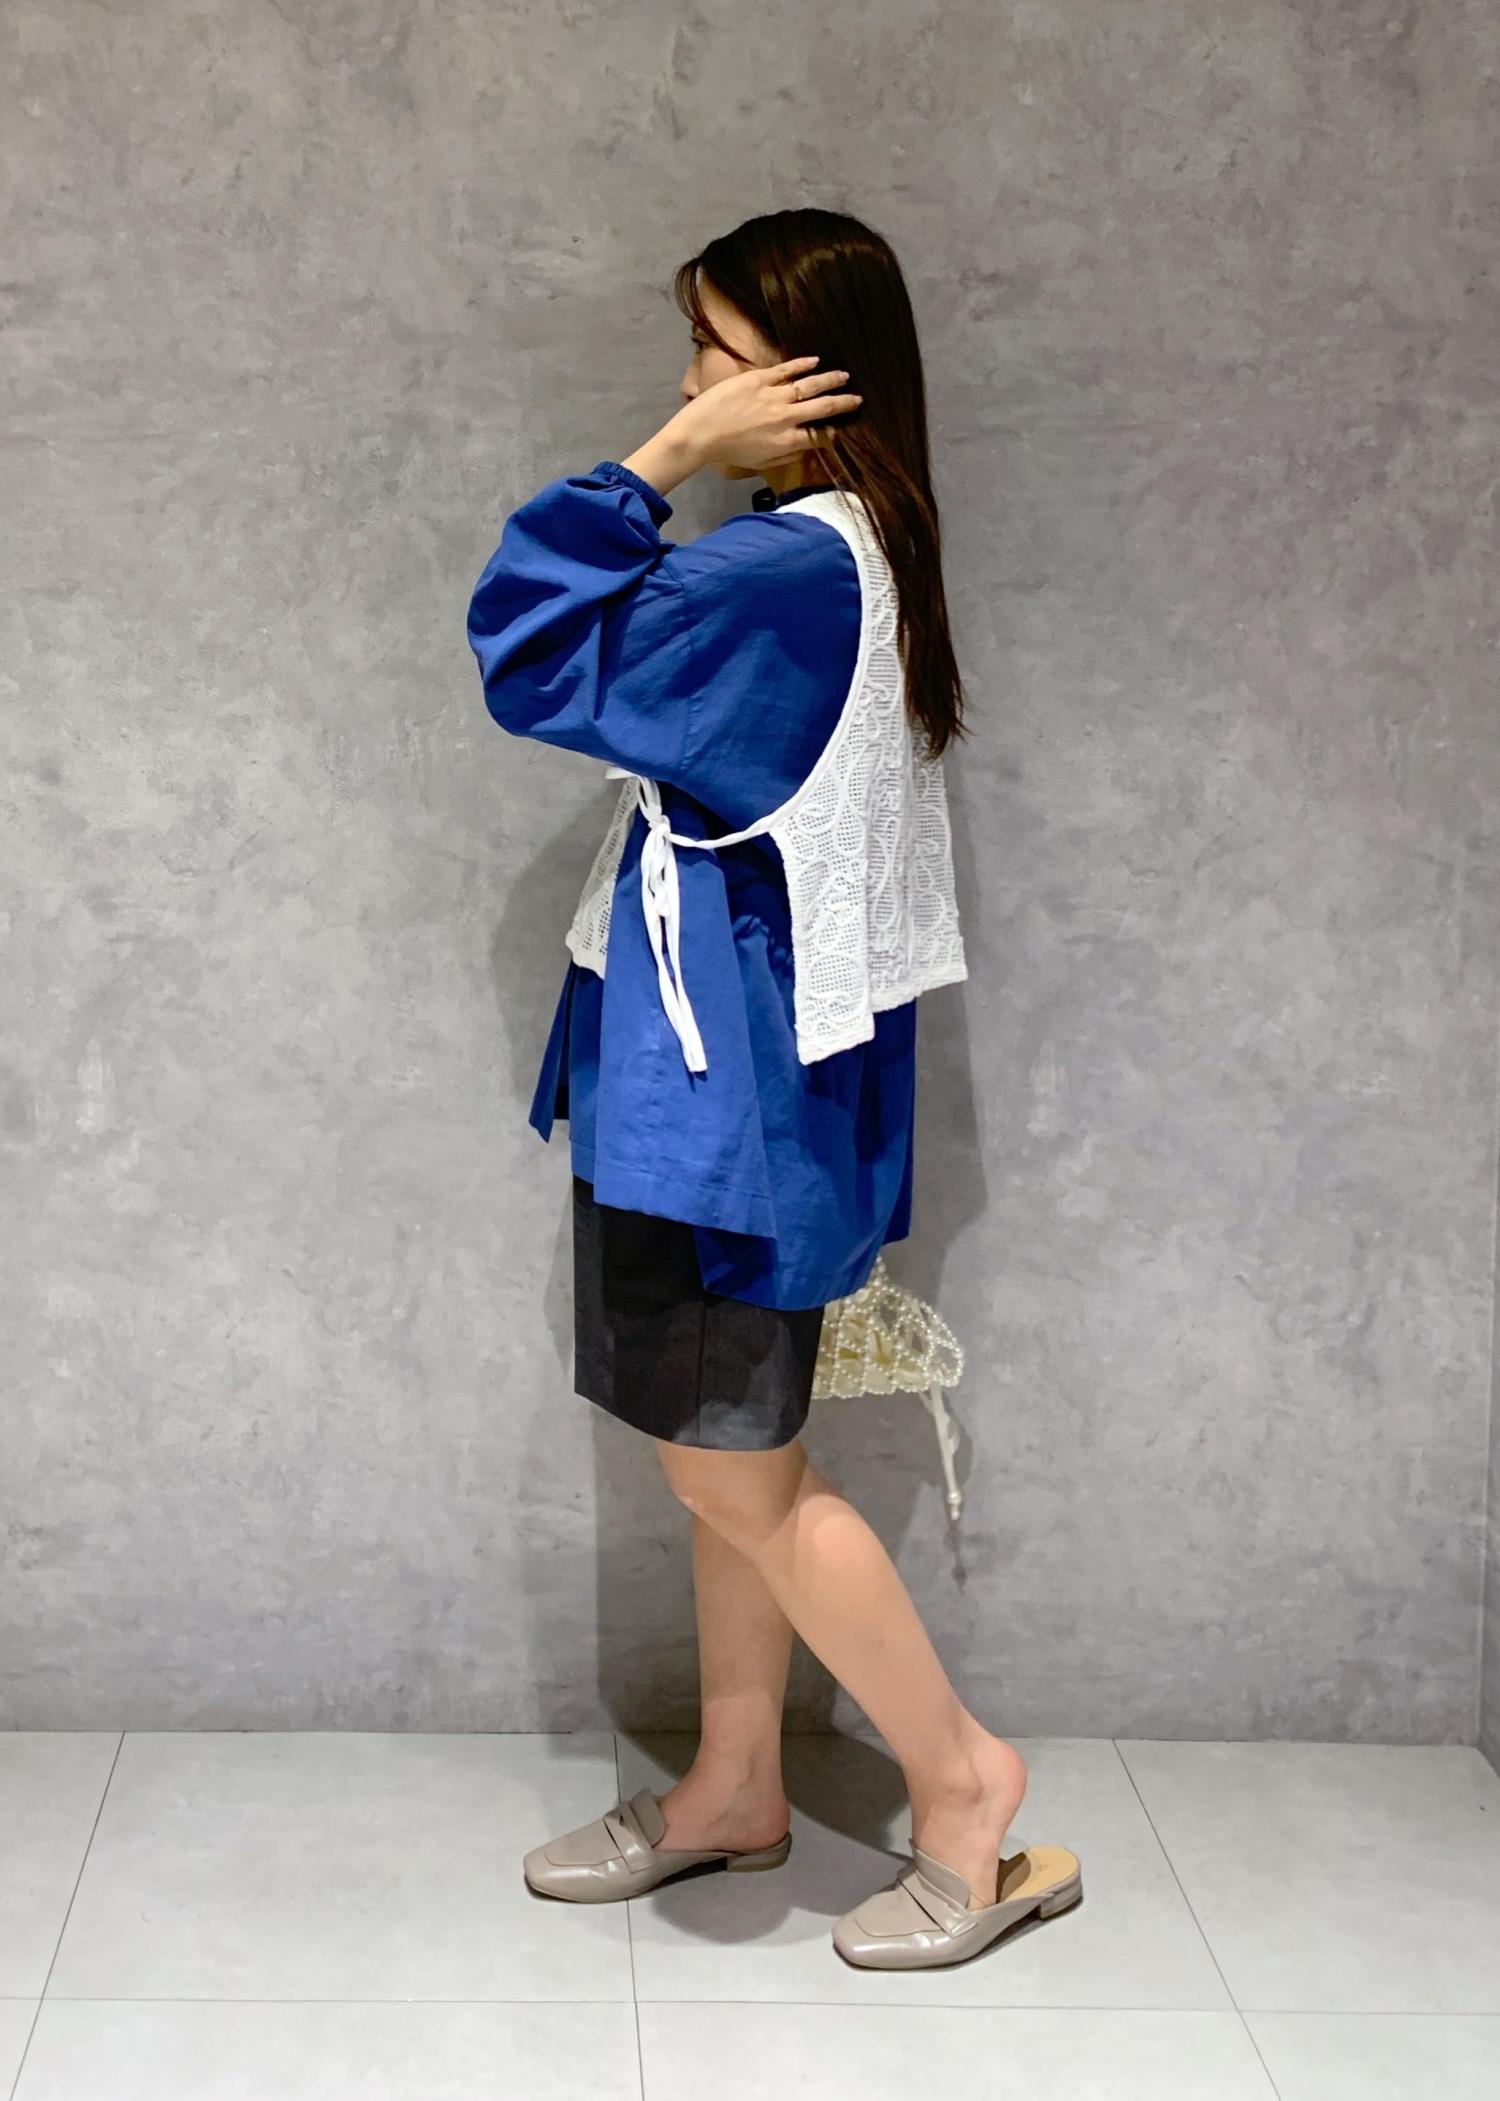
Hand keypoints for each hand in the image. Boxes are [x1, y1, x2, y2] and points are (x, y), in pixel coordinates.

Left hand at [667, 355, 862, 475]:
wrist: (700, 434)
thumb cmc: (729, 453)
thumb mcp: (762, 463)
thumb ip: (788, 455)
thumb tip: (807, 446)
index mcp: (787, 442)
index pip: (821, 435)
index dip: (838, 430)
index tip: (848, 426)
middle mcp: (786, 418)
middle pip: (823, 408)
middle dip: (844, 402)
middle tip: (858, 398)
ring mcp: (774, 396)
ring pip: (810, 385)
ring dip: (830, 380)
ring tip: (844, 376)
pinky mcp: (759, 379)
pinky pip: (787, 369)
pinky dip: (803, 364)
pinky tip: (816, 361)